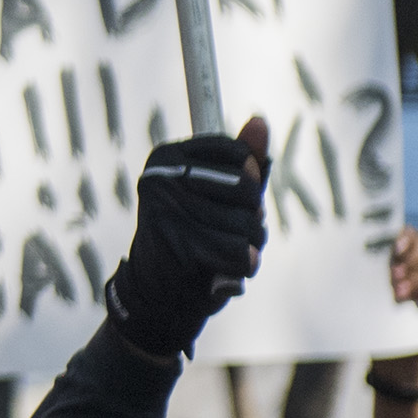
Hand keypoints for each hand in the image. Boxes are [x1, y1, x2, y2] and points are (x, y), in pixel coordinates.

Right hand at [100, 119, 271, 360]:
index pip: (241, 154)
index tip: (223, 200)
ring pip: (248, 223)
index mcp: (168, 156)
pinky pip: (241, 252)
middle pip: (248, 186)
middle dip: (251, 216)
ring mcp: (166, 210)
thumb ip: (243, 162)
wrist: (156, 295)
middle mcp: (161, 177)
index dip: (249, 182)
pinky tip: (222, 270)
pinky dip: (243, 266)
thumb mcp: (219, 195)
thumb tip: (261, 121)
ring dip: (248, 245)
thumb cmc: (196, 239)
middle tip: (223, 232)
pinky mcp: (177, 245)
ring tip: (220, 253)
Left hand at [367, 226, 417, 403]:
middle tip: (392, 275)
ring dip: (417, 273)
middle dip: (410, 256)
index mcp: (400, 254)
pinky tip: (417, 298)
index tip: (391, 248)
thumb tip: (355, 246)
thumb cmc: (372, 316)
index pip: (408, 232)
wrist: (389, 350)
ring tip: (398, 292)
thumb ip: (370, 268)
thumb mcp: (367, 290)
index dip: (403, 235)